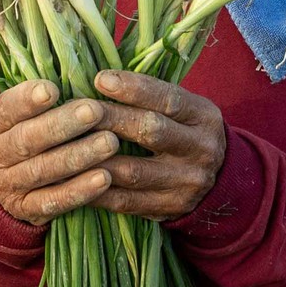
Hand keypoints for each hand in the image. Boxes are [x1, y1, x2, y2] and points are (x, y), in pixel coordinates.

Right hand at [0, 80, 120, 226]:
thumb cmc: (17, 132)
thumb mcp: (12, 113)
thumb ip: (34, 95)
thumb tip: (75, 66)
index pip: (3, 110)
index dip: (26, 100)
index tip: (53, 89)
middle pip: (26, 140)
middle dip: (62, 125)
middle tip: (95, 111)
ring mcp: (6, 186)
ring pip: (43, 171)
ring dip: (79, 157)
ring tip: (110, 142)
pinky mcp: (25, 210)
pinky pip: (53, 202)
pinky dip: (79, 191)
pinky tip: (104, 179)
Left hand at [83, 72, 226, 221]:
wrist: (220, 180)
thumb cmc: (186, 131)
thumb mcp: (184, 108)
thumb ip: (152, 96)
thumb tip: (101, 78)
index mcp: (203, 116)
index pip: (168, 99)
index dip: (134, 88)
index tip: (100, 79)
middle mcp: (200, 149)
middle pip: (151, 132)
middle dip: (110, 119)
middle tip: (76, 111)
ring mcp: (186, 182)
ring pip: (134, 171)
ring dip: (96, 159)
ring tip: (65, 147)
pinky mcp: (169, 209)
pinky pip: (126, 201)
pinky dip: (96, 191)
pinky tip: (72, 180)